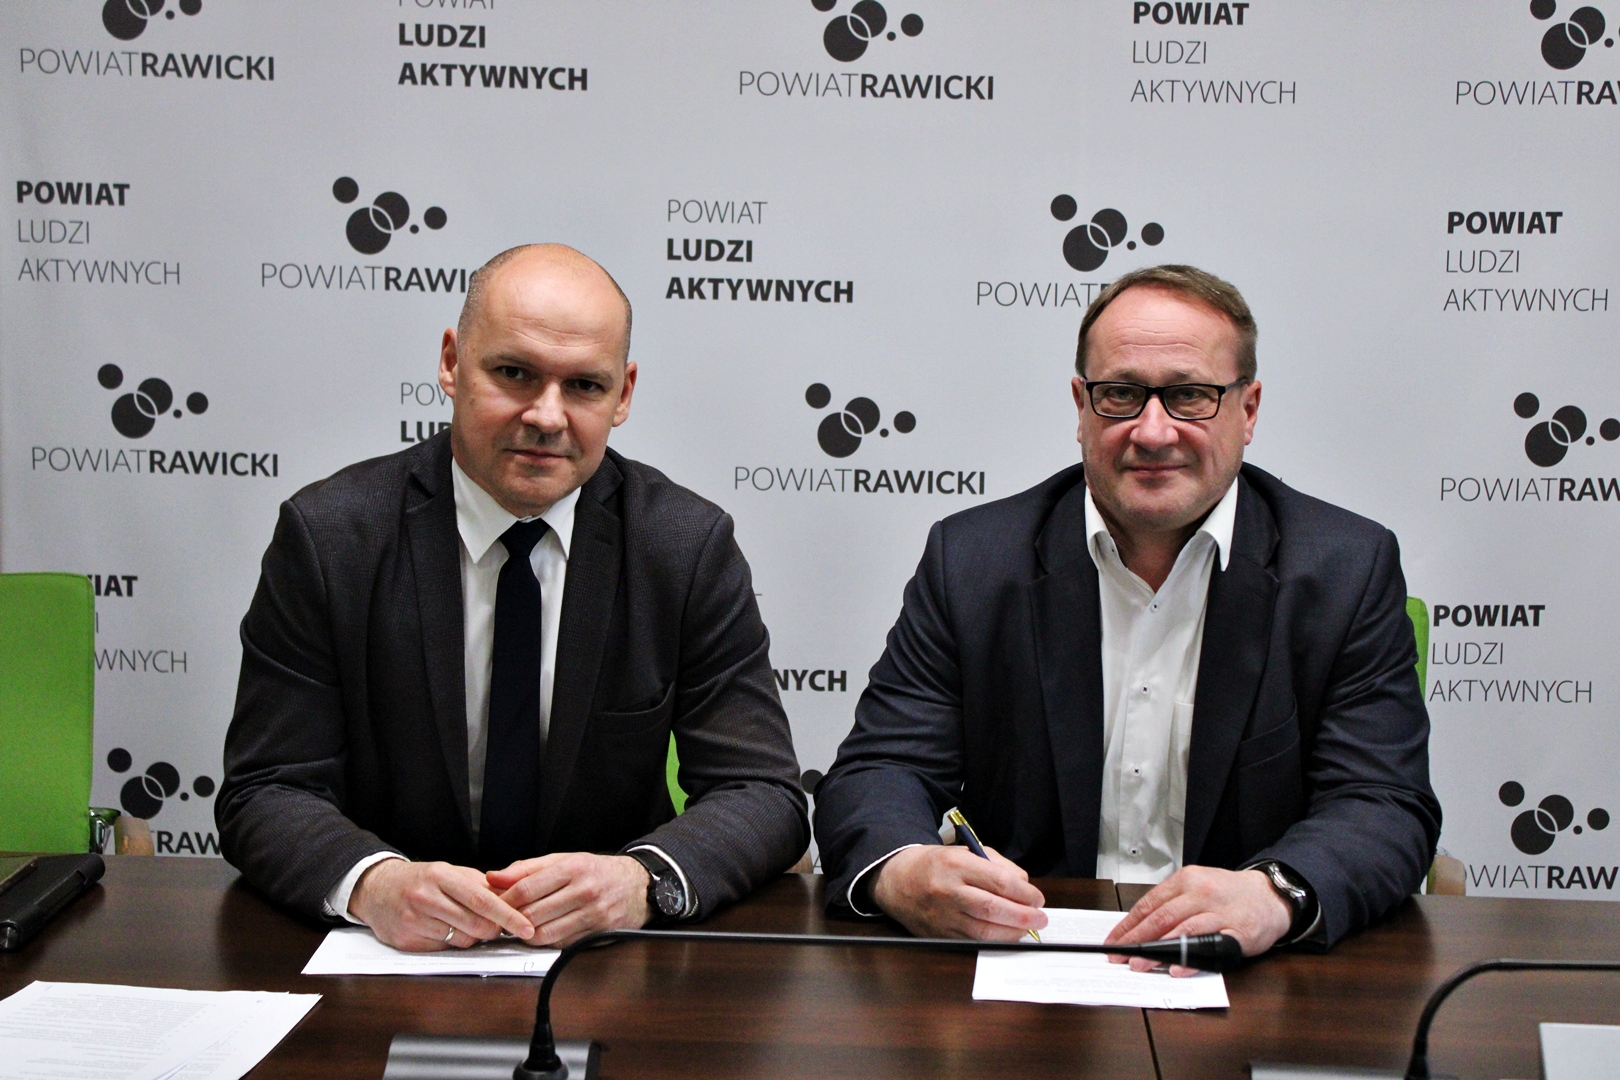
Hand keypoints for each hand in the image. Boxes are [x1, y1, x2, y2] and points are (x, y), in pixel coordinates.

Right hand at [348, 858, 534, 951]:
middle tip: (497, 927)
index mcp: (440, 875)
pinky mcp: (406, 941)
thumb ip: (481, 885)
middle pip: (474, 924)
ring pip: (461, 940)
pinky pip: (443, 949)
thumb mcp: (450, 873)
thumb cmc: (420, 880)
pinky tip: (446, 930)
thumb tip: (514, 900)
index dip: (508, 916)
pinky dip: (452, 943)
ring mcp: (413, 920)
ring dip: (472, 937)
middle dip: (493, 930)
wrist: (376, 889)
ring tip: (466, 924)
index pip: (482, 900)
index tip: (526, 926)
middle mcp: (425, 897)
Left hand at [486, 853, 650, 946]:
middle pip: (533, 914)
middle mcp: (584, 891)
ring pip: (545, 934)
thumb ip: (526, 869)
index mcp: (572, 868)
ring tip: (522, 928)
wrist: (637, 885)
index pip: (526, 888)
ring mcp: (593, 914)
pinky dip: (547, 941)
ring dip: (527, 935)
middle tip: (504, 920)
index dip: (504, 900)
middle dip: (512, 921)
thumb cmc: (595, 872)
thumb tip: (493, 878)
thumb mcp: (563, 860)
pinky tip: (545, 932)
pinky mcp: (597, 934)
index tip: (494, 905)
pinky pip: (561, 944)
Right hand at [869, 845, 1046, 941]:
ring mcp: (942, 916)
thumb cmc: (938, 865)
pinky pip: (972, 942)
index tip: (1037, 899)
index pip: (999, 881)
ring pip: (984, 931)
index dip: (1024, 893)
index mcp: (956, 865)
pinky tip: (1006, 935)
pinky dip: (994, 941)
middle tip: (1040, 918)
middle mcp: (948, 891)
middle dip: (1023, 916)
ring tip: (1027, 929)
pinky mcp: (939, 934)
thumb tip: (1025, 886)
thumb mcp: (967, 852)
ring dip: (1012, 933)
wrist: (897, 880)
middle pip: (993, 909)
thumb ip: (998, 866)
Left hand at [1103, 866, 1290, 976]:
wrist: (1269, 895)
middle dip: (1137, 940)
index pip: (1149, 904)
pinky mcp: (1237, 932)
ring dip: (1158, 951)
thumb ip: (1172, 904)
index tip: (1113, 941)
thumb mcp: (1197, 888)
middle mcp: (1201, 893)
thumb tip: (1138, 928)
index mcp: (1186, 880)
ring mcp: (1220, 912)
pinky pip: (1211, 946)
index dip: (1128, 925)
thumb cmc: (1228, 895)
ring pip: (1182, 931)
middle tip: (1119, 956)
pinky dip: (1192, 960)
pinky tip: (1177, 969)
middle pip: (1161, 917)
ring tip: (1140, 964)